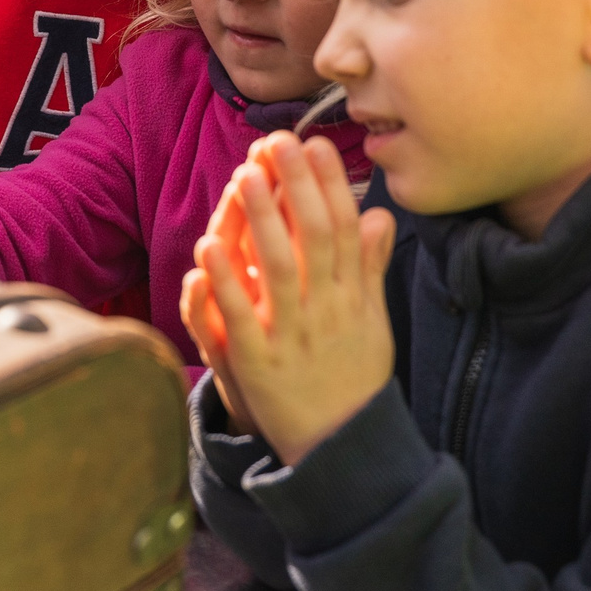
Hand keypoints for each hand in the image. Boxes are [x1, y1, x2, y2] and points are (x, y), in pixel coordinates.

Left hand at [192, 132, 396, 465]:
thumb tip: (380, 214)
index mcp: (352, 296)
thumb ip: (370, 266)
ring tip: (244, 175)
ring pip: (279, 269)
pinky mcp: (260, 363)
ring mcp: (294, 336)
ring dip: (261, 220)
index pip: (343, 228)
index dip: (330, 184)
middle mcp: (327, 310)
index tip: (317, 144)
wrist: (342, 449)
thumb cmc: (353, 377)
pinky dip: (226, 280)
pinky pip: (241, 316)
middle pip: (313, 237)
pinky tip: (210, 245)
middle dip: (296, 186)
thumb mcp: (372, 319)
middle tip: (278, 141)